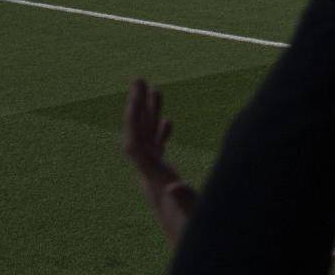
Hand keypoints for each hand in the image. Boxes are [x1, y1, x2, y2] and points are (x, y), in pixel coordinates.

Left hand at [122, 79, 196, 246]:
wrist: (194, 256)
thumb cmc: (198, 238)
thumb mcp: (197, 220)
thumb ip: (186, 201)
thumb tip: (174, 186)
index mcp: (155, 182)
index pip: (135, 143)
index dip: (135, 114)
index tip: (140, 89)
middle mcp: (150, 179)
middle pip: (137, 137)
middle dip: (138, 107)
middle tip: (139, 78)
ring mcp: (157, 182)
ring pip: (148, 142)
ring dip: (150, 116)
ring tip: (155, 90)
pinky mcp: (166, 185)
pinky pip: (159, 153)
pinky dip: (162, 133)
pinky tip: (169, 121)